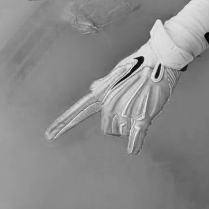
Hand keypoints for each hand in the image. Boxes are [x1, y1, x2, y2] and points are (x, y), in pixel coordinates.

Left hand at [45, 20, 190, 153]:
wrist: (160, 59)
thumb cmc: (139, 63)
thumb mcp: (117, 72)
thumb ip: (104, 84)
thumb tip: (93, 88)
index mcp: (102, 94)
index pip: (78, 111)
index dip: (63, 124)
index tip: (49, 135)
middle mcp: (110, 105)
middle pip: (106, 128)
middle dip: (117, 123)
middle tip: (132, 107)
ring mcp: (125, 111)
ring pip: (121, 132)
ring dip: (130, 125)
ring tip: (142, 105)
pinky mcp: (142, 116)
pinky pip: (136, 137)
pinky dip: (134, 144)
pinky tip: (132, 150)